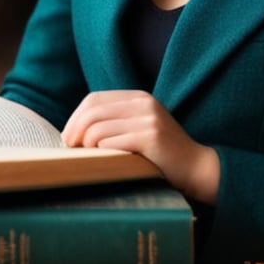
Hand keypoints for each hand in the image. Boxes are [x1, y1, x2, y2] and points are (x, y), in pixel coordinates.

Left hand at [61, 89, 219, 204]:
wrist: (195, 166)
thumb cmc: (161, 153)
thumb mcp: (139, 127)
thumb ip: (115, 120)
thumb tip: (74, 129)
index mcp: (138, 97)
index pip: (94, 99)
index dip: (75, 118)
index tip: (68, 137)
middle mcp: (143, 102)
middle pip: (92, 111)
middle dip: (74, 132)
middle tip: (70, 150)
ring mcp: (148, 118)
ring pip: (98, 128)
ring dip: (87, 146)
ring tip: (91, 158)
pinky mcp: (150, 136)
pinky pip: (111, 142)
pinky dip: (103, 153)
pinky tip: (109, 161)